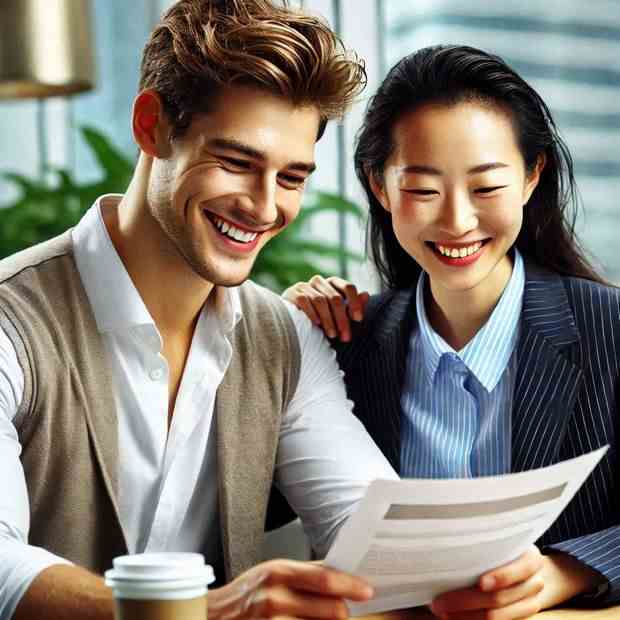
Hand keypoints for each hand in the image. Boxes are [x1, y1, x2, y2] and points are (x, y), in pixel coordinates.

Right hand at [208, 560, 372, 619]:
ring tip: (326, 618)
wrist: (213, 616)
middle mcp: (276, 598)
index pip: (324, 578)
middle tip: (346, 611)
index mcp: (279, 572)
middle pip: (330, 610)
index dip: (350, 585)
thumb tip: (340, 573)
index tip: (368, 591)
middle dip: (343, 613)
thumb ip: (304, 573)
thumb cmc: (247, 593)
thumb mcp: (272, 573)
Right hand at [283, 275, 368, 341]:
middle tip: (345, 337)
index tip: (358, 319)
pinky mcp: (293, 293)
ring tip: (332, 335)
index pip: (348, 287)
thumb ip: (352, 305)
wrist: (291, 322)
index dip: (355, 303)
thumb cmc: (319, 318)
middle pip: (335, 298)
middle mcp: (319, 281)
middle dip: (342, 319)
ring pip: (321, 301)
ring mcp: (304, 285)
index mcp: (333, 283)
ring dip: (328, 320)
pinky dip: (312, 314)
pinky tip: (317, 325)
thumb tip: (366, 294)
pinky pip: (305, 301)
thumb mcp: (338, 314)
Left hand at [430, 546, 603, 618]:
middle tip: (438, 602)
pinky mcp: (521, 619)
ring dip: (465, 616)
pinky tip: (454, 617)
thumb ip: (485, 543)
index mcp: (530, 559)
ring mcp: (529, 604)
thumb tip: (448, 539)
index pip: (519, 570)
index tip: (480, 583)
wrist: (527, 572)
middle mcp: (534, 584)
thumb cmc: (503, 549)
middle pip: (500, 598)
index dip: (501, 577)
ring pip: (496, 617)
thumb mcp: (501, 541)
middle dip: (466, 601)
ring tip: (440, 611)